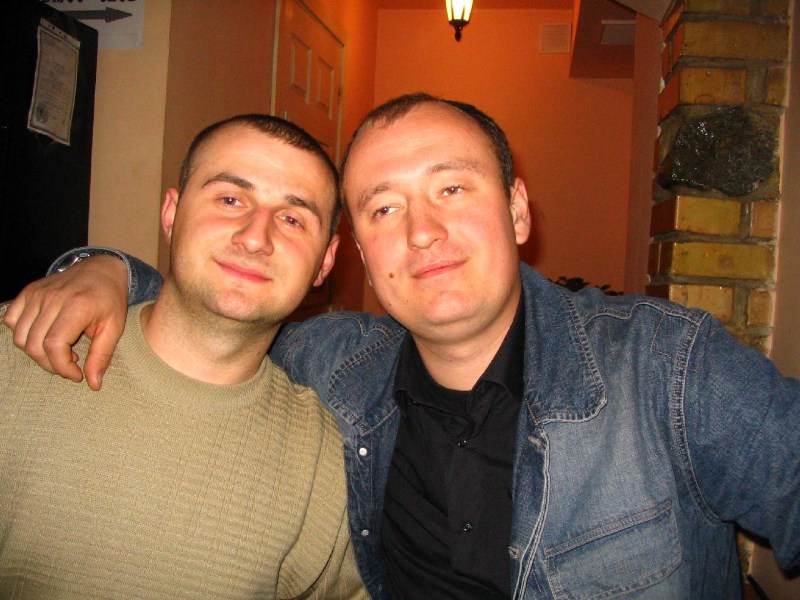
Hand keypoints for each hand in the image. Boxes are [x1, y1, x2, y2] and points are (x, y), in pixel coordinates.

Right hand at [2, 255, 128, 389]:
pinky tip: (44, 336)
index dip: (62, 367)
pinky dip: (23, 335)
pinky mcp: (28, 291)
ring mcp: (37, 293)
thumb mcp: (115, 328)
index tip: (77, 374)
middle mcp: (52, 298)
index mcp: (77, 306)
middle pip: (34, 345)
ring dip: (37, 352)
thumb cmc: (110, 299)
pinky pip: (12, 321)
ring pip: (21, 337)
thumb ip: (102, 356)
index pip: (54, 345)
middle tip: (69, 364)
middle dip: (50, 364)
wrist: (102, 269)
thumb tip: (93, 384)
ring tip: (60, 350)